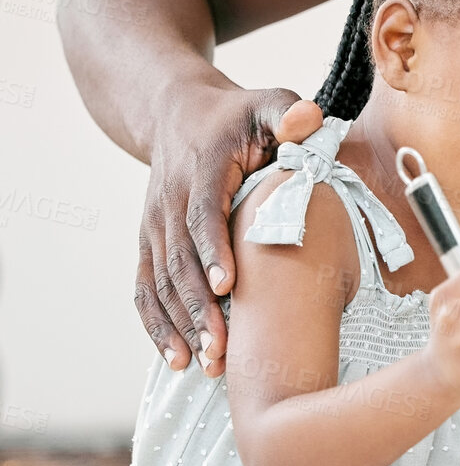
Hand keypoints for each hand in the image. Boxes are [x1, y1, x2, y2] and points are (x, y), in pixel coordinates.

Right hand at [137, 89, 323, 376]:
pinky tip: (176, 358)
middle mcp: (168, 201)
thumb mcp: (269, 102)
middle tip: (222, 348)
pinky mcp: (149, 243)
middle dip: (199, 307)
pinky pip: (146, 289)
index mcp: (200, 170)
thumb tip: (307, 120)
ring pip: (160, 282)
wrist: (177, 113)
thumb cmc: (240, 115)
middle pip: (179, 261)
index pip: (203, 214)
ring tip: (204, 364)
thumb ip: (290, 112)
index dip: (214, 250)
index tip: (230, 285)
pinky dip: (157, 325)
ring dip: (180, 325)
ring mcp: (153, 225)